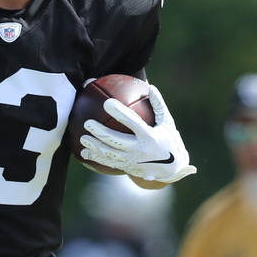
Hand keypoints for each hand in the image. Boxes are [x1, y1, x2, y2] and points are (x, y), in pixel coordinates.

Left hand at [79, 85, 196, 182]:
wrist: (174, 169)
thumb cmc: (169, 140)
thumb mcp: (168, 122)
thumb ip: (158, 105)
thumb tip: (151, 87)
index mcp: (150, 136)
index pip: (132, 122)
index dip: (119, 113)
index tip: (107, 103)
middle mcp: (140, 150)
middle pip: (116, 141)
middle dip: (101, 132)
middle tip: (88, 123)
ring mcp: (133, 161)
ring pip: (110, 154)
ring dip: (95, 147)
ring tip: (83, 138)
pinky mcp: (128, 168)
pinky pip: (109, 163)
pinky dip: (96, 158)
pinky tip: (84, 153)